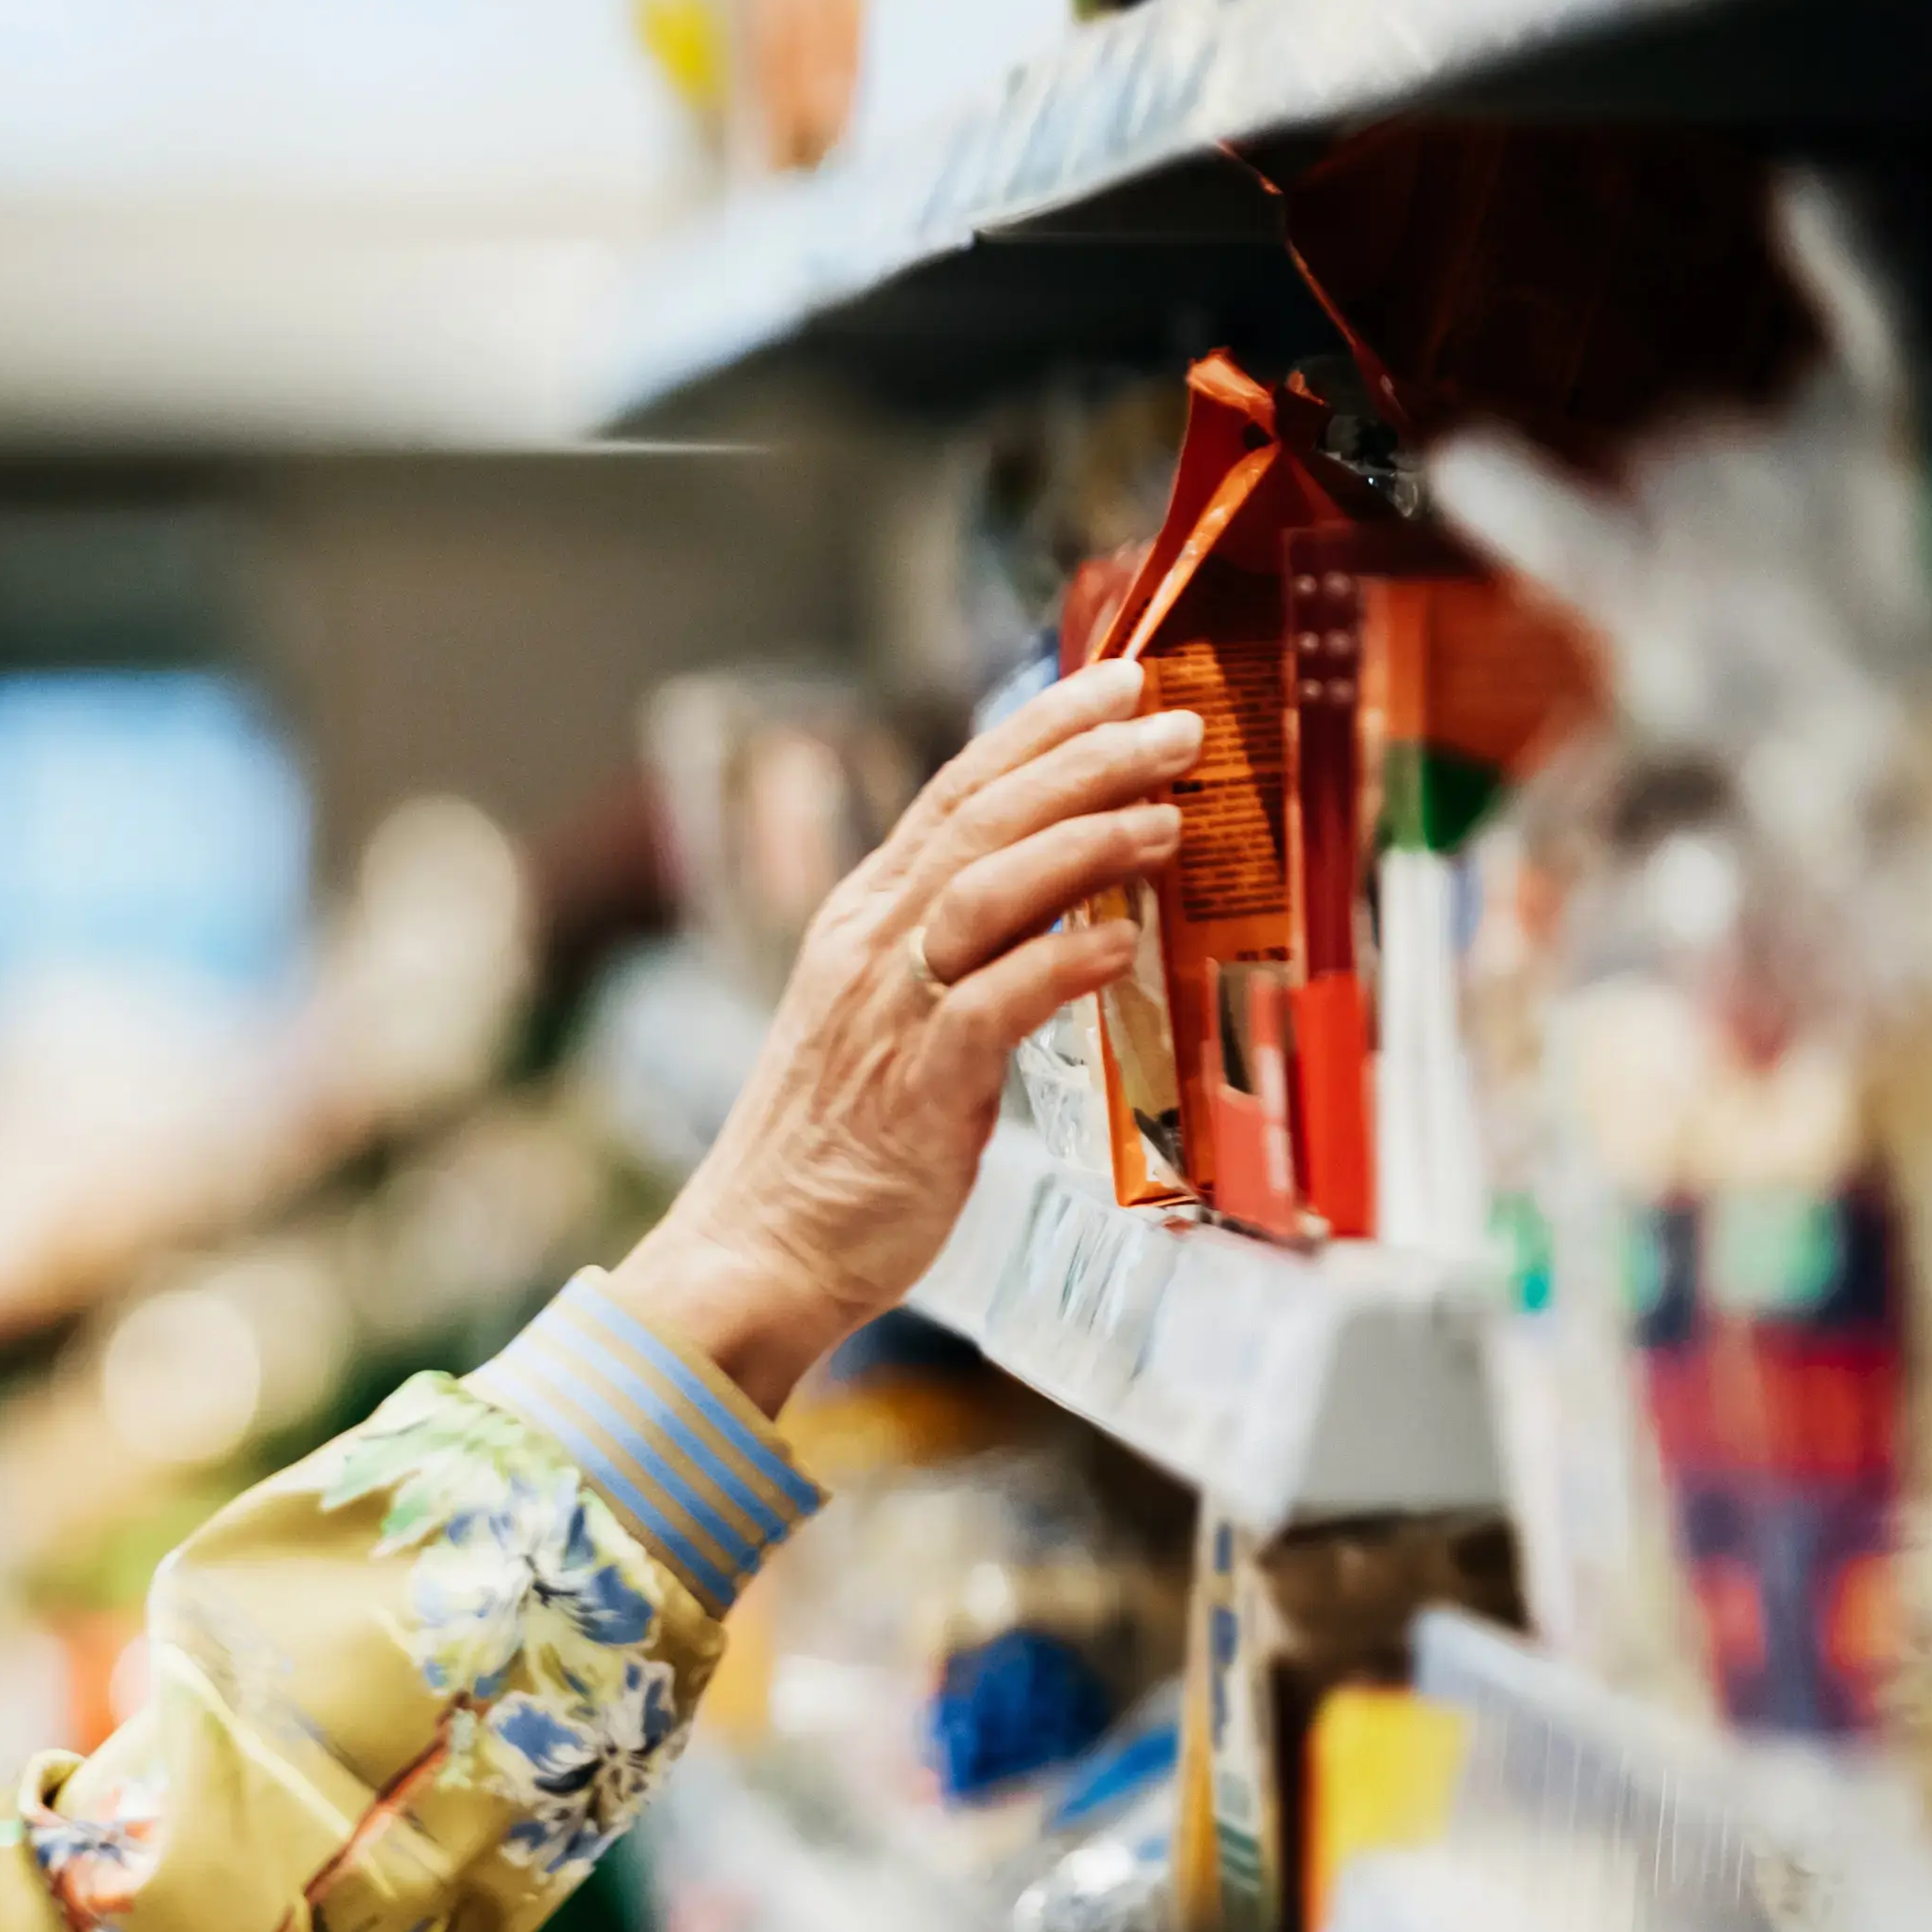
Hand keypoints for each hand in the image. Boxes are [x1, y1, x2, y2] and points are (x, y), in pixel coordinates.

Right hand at [612, 663, 1201, 1409]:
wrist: (760, 1249)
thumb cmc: (841, 1145)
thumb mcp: (896, 1017)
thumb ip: (967, 952)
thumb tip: (1073, 900)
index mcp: (864, 919)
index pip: (957, 794)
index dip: (1040, 731)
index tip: (1121, 682)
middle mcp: (869, 945)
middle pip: (979, 821)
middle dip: (1081, 761)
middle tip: (1171, 723)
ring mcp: (887, 1012)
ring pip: (985, 893)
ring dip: (1082, 845)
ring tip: (1168, 816)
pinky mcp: (916, 1087)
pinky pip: (992, 1006)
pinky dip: (1057, 965)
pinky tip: (1121, 943)